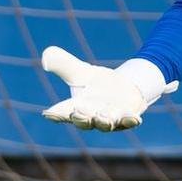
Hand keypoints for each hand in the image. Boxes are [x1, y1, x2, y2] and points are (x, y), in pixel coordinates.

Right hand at [40, 46, 177, 131]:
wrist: (123, 88)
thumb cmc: (97, 83)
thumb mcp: (80, 71)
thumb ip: (62, 64)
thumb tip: (45, 57)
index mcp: (76, 107)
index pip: (63, 111)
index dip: (55, 113)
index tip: (48, 113)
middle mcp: (92, 116)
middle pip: (84, 121)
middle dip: (81, 118)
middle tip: (76, 113)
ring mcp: (111, 119)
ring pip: (106, 123)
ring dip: (104, 121)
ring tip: (101, 117)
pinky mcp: (128, 117)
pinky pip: (129, 121)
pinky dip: (131, 121)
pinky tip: (136, 119)